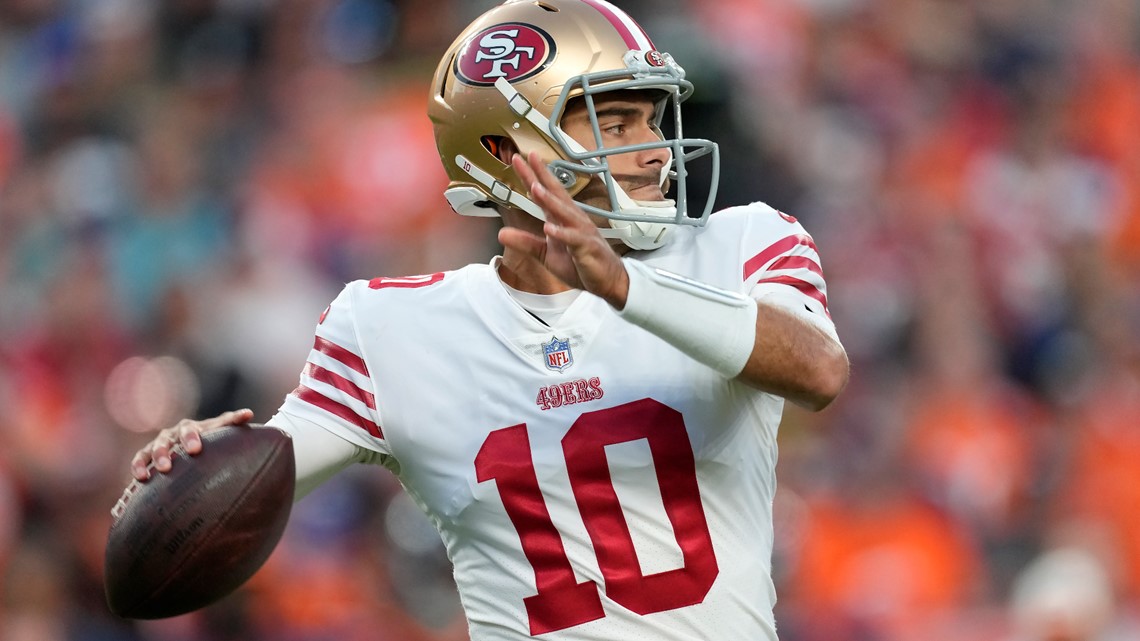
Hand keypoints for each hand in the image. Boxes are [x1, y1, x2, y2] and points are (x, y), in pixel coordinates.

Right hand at [130, 409, 253, 480]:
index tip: (195, 450)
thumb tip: (248, 413)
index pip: (191, 430)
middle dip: (165, 453)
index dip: (191, 438)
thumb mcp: (222, 431)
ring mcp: (158, 445)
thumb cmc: (212, 440)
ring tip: (147, 476)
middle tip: (167, 467)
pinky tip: (139, 480)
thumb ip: (233, 422)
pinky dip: (137, 468)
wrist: (197, 447)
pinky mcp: (147, 456)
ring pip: (149, 450)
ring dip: (148, 462)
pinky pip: (140, 460)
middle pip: (166, 441)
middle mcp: (172, 434)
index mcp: (191, 428)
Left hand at [499, 152, 629, 308]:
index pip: (544, 193)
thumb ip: (525, 242)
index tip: (519, 159)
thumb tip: (501, 233)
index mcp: (560, 219)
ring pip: (564, 213)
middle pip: (555, 194)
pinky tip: (549, 228)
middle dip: (542, 176)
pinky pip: (573, 238)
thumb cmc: (580, 264)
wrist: (607, 280)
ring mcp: (581, 232)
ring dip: (550, 200)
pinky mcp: (587, 248)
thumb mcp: (546, 254)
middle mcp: (572, 219)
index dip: (531, 176)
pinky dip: (562, 233)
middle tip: (529, 157)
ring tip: (535, 188)